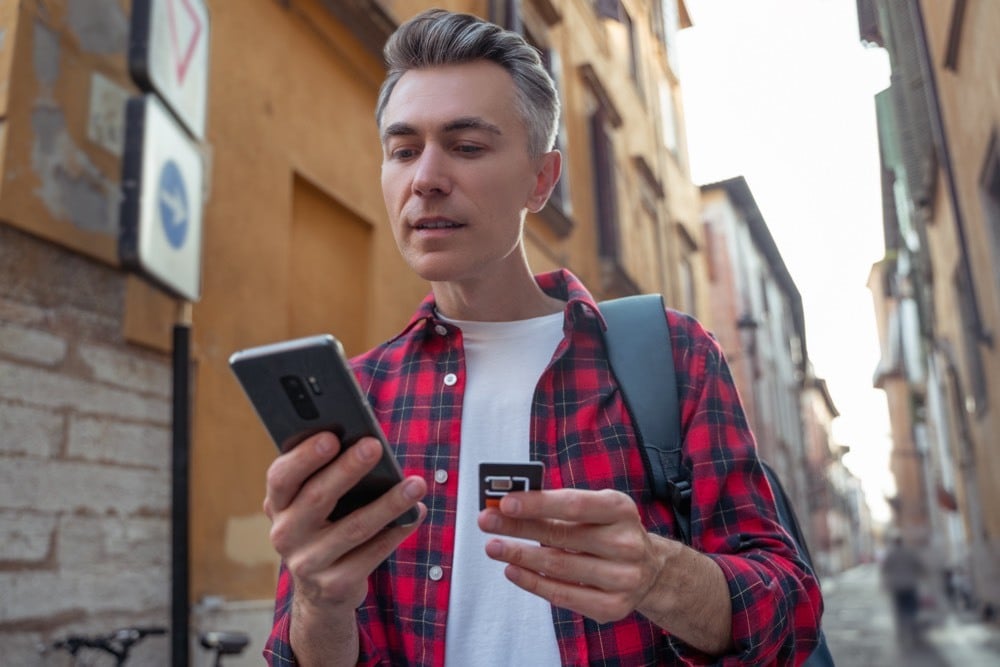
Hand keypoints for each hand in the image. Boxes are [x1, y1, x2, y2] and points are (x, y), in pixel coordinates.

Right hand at [263, 432, 427, 613]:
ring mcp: (308, 562)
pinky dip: (397, 530)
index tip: (331, 437)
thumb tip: (366, 447)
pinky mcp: (335, 584)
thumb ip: (326, 477)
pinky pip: (373, 553)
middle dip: (348, 469)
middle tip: (374, 446)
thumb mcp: (312, 505)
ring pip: (354, 527)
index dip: (304, 457)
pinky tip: (416, 513)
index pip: (281, 477)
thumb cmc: (323, 528)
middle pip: (317, 497)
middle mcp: (286, 534)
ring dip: (389, 503)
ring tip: (416, 484)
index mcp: (279, 505)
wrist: (319, 591)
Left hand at [478, 488, 665, 623]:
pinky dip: (533, 583)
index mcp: (621, 509)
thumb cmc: (610, 531)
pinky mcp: (612, 606)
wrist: (650, 570)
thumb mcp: (597, 507)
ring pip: (558, 567)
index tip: (505, 502)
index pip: (574, 504)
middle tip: (487, 521)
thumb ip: (559, 504)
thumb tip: (509, 504)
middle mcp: (626, 544)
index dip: (538, 503)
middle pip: (561, 536)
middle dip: (518, 528)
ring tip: (494, 547)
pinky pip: (563, 595)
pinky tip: (513, 571)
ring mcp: (622, 578)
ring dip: (519, 556)